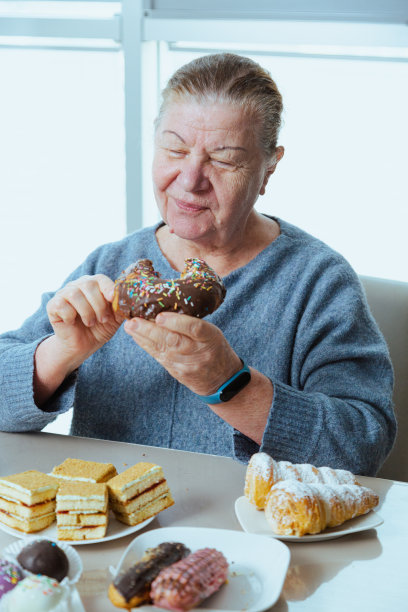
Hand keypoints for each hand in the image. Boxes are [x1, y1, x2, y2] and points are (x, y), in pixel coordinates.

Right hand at [46, 274, 121, 369]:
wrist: (82, 345)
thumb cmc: (99, 328)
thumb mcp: (114, 318)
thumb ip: (120, 307)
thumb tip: (129, 299)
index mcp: (94, 285)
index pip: (100, 279)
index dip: (108, 287)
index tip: (113, 299)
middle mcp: (78, 285)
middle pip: (88, 285)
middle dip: (99, 305)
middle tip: (103, 319)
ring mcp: (64, 293)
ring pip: (75, 294)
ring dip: (87, 312)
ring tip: (91, 323)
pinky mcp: (53, 305)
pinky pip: (62, 305)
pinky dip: (70, 316)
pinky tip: (73, 322)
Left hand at [124, 312, 242, 395]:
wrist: (222, 380)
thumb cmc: (215, 348)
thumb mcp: (212, 333)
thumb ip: (193, 323)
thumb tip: (166, 307)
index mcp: (210, 337)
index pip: (194, 328)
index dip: (176, 322)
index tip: (160, 316)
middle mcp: (197, 351)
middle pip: (173, 340)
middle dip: (150, 330)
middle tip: (133, 321)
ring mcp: (186, 364)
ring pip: (162, 349)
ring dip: (143, 337)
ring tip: (129, 326)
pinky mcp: (176, 372)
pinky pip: (159, 357)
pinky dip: (146, 345)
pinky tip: (136, 337)